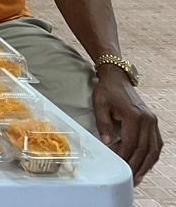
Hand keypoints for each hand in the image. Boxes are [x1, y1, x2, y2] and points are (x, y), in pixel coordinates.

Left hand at [93, 68, 161, 183]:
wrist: (118, 78)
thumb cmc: (107, 90)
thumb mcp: (100, 104)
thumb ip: (103, 123)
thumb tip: (106, 142)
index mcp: (135, 115)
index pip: (131, 143)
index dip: (124, 156)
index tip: (117, 165)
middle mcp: (147, 120)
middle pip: (144, 149)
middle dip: (136, 165)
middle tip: (129, 178)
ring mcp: (152, 121)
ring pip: (153, 149)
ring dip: (146, 165)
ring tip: (138, 177)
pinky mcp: (153, 123)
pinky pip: (156, 144)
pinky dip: (151, 156)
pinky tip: (145, 165)